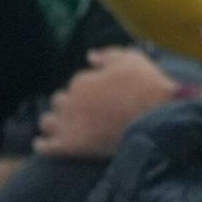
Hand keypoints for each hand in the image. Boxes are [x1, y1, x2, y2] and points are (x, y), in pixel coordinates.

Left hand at [34, 49, 181, 159]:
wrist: (158, 119)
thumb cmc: (148, 88)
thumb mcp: (133, 60)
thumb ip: (109, 55)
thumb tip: (90, 56)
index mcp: (82, 82)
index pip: (78, 84)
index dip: (90, 90)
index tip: (102, 96)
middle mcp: (70, 102)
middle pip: (60, 101)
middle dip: (70, 105)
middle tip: (86, 113)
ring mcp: (68, 125)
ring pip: (48, 122)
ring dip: (53, 122)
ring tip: (62, 128)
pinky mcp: (70, 146)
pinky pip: (47, 147)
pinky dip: (43, 145)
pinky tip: (43, 145)